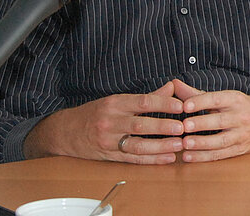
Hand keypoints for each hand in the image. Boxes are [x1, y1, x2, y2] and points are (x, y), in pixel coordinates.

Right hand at [24, 81, 184, 163]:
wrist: (66, 131)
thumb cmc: (95, 113)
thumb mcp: (117, 100)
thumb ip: (146, 96)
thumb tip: (170, 88)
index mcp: (115, 103)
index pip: (141, 102)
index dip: (162, 104)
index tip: (179, 106)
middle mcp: (111, 121)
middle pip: (140, 125)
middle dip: (163, 127)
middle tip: (183, 127)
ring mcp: (109, 140)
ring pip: (138, 145)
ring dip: (160, 146)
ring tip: (179, 145)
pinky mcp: (109, 156)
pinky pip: (133, 159)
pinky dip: (151, 160)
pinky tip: (166, 158)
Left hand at [172, 79, 249, 162]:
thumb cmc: (241, 106)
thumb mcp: (224, 96)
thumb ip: (197, 93)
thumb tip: (174, 84)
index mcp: (235, 99)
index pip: (217, 99)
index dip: (201, 101)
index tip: (185, 105)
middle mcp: (240, 116)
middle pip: (219, 121)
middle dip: (200, 124)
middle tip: (183, 127)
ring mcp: (242, 135)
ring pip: (221, 141)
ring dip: (201, 144)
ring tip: (184, 144)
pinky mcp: (241, 150)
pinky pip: (221, 154)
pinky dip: (204, 157)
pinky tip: (189, 156)